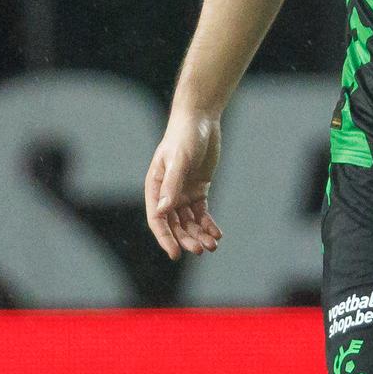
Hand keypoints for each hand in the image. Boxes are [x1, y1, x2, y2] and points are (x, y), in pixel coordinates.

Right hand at [144, 113, 223, 259]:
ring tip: (213, 244)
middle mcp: (168, 193)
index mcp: (155, 186)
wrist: (200, 120)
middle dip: (187, 239)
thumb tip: (164, 210)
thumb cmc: (184, 136)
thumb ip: (172, 184)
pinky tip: (217, 233)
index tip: (176, 253)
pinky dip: (208, 224)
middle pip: (175, 224)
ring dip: (199, 234)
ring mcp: (183, 192)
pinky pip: (202, 213)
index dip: (165, 237)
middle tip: (201, 250)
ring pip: (190, 222)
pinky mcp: (199, 190)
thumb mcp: (179, 159)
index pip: (157, 218)